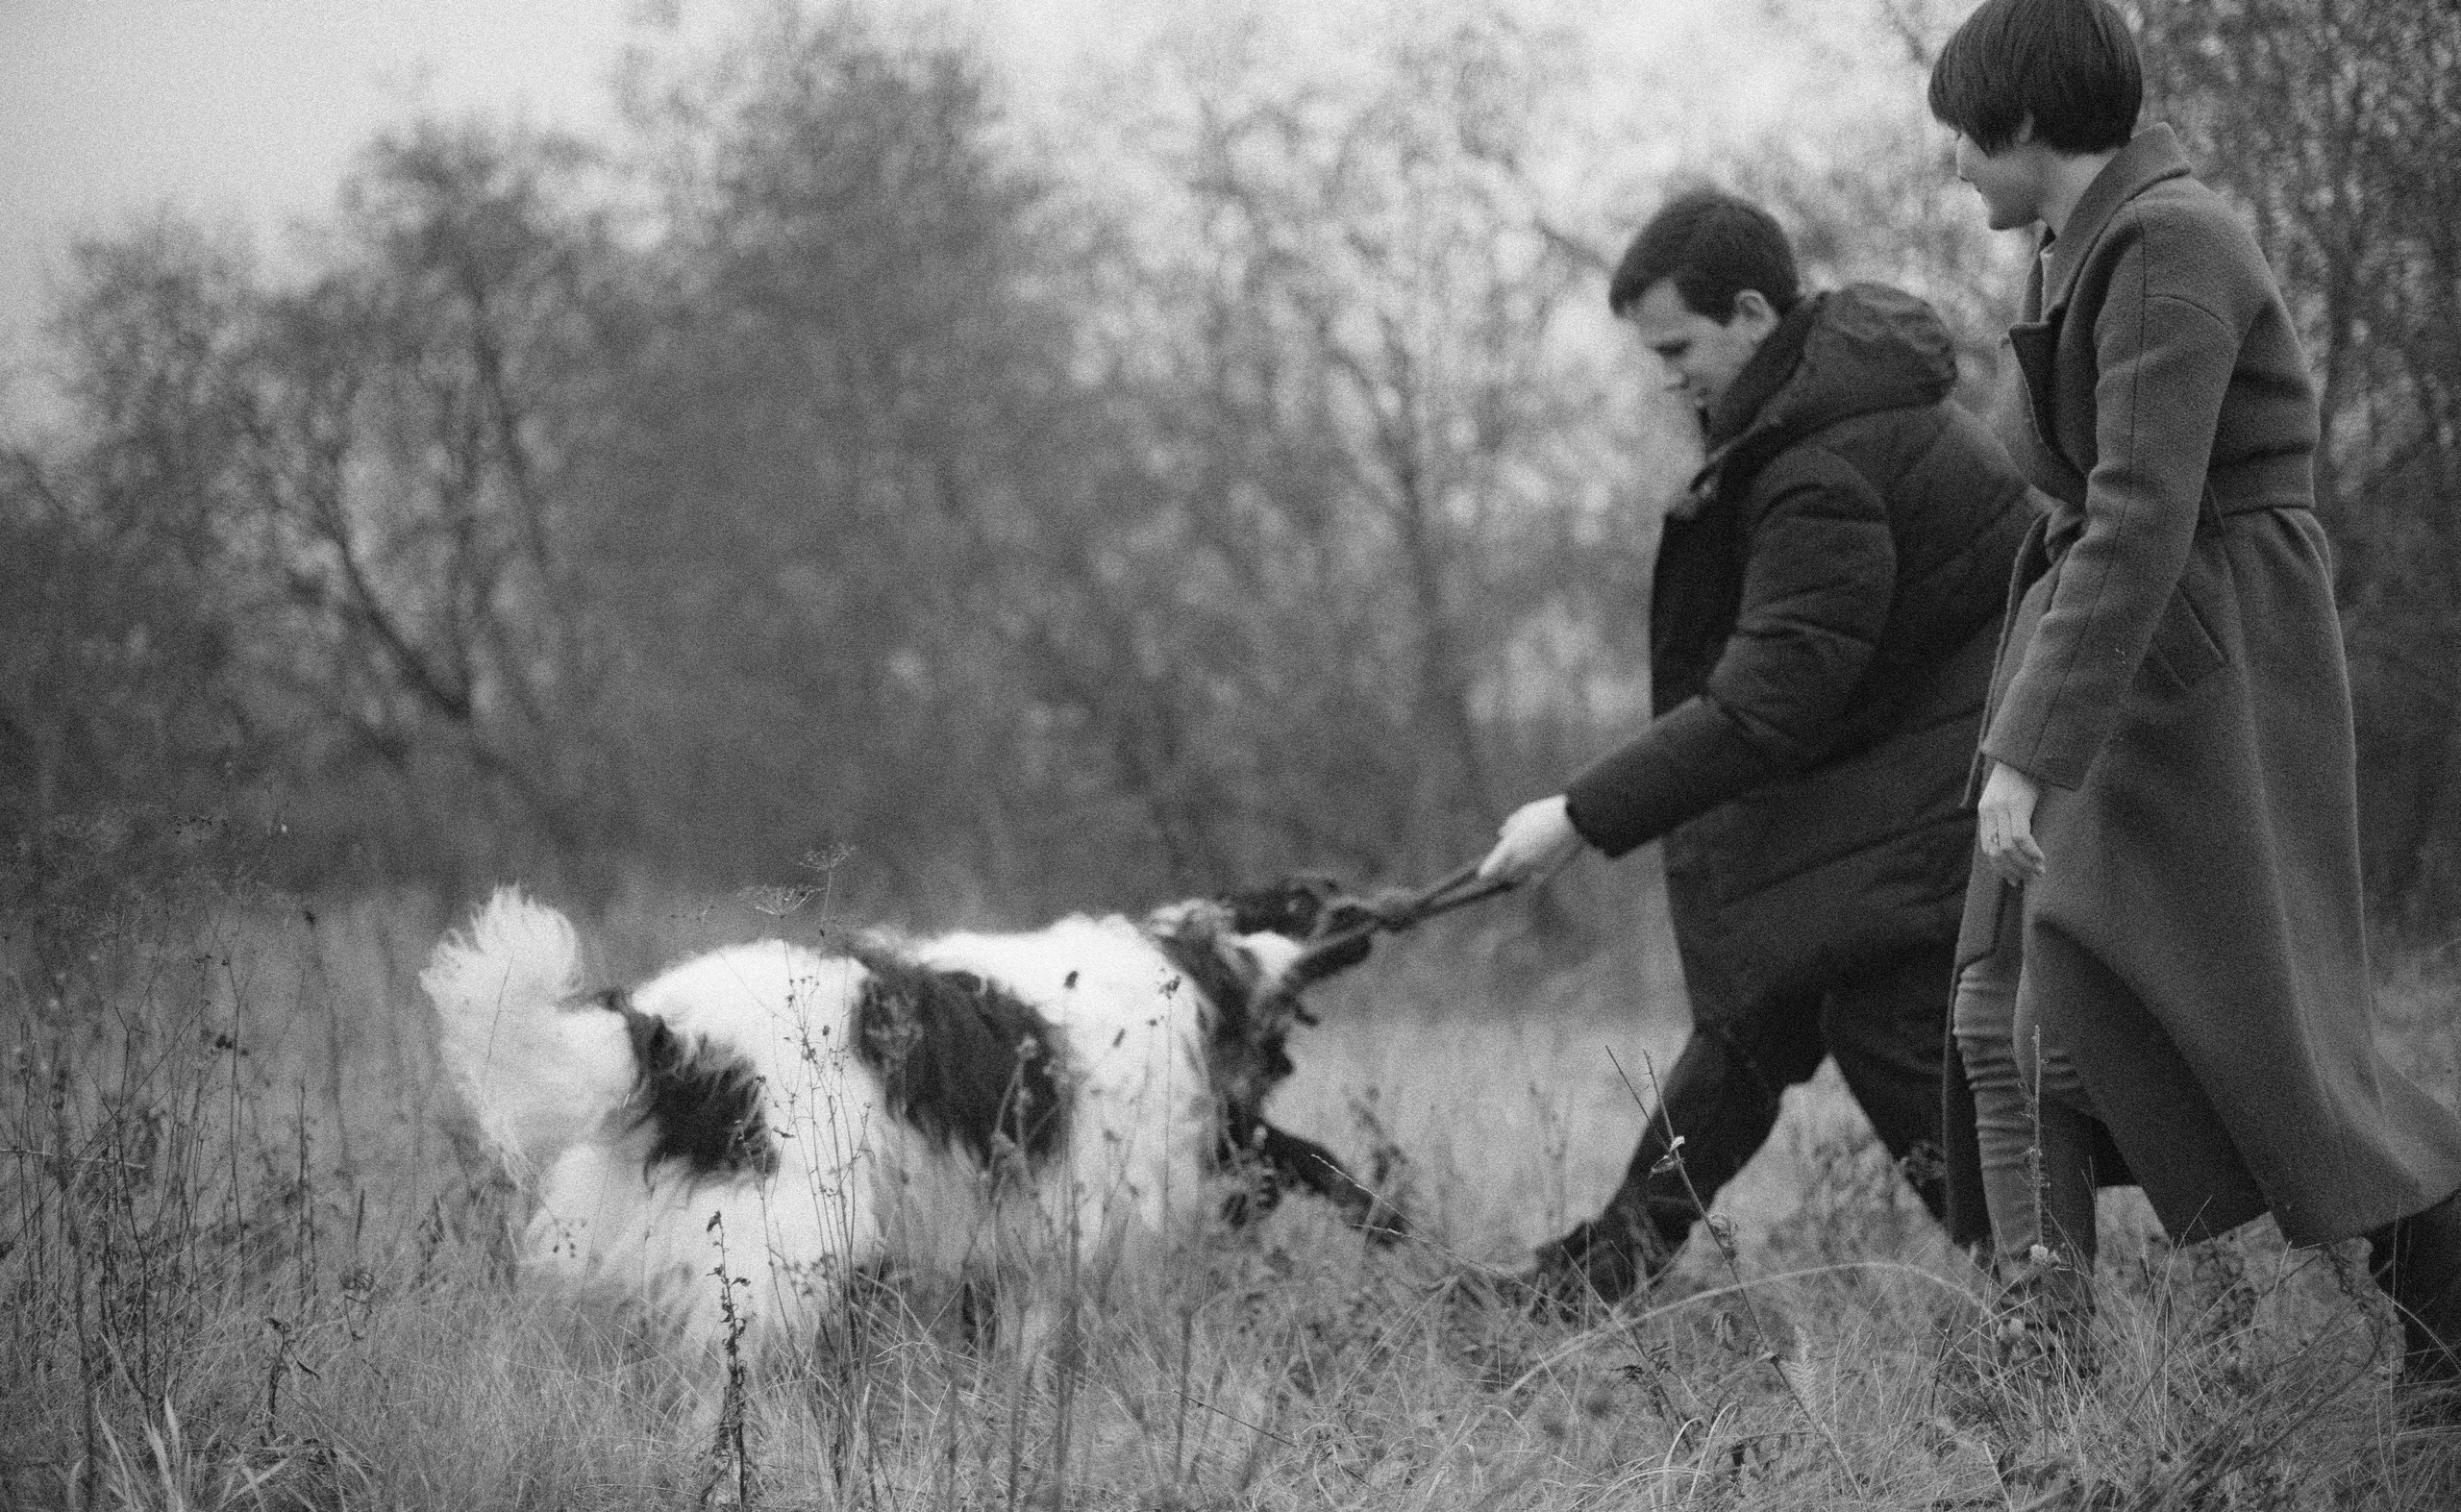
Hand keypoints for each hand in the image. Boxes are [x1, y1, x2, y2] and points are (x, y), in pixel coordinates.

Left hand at [1476, 795, 1587, 884]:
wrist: (1575, 819)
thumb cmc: (1547, 813)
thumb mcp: (1524, 813)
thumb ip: (1511, 826)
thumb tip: (1502, 833)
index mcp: (1510, 846)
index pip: (1488, 871)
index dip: (1485, 873)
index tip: (1483, 873)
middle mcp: (1520, 860)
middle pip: (1502, 877)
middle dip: (1500, 872)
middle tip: (1501, 866)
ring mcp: (1535, 867)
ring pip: (1518, 879)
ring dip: (1516, 874)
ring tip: (1520, 862)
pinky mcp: (1550, 871)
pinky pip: (1534, 881)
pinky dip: (1532, 878)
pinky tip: (1534, 869)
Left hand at [1977, 761, 2045, 886]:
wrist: (2026, 751)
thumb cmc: (2022, 776)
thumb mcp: (2007, 798)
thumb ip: (2006, 818)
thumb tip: (2017, 845)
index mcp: (1985, 812)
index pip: (1988, 849)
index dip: (2000, 868)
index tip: (2014, 880)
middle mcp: (1990, 812)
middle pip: (1997, 852)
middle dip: (2013, 870)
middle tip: (2029, 881)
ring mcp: (2002, 808)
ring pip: (2009, 848)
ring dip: (2024, 864)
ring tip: (2038, 872)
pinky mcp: (2017, 805)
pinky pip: (2022, 837)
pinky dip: (2032, 852)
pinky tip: (2041, 858)